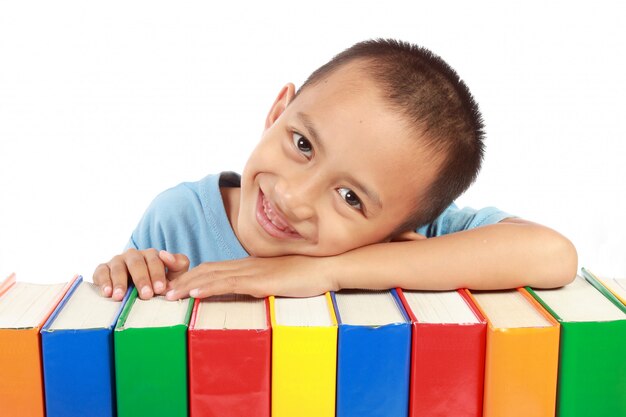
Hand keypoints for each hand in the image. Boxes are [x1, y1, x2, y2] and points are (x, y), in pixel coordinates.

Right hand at [93, 248, 189, 300]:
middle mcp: (133, 255)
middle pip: (137, 263)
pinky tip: (106, 292)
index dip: (157, 274)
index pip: (155, 261)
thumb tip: (166, 255)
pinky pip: (101, 272)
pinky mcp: (103, 269)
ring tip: (120, 296)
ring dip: (119, 282)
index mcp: (151, 255)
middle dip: (141, 279)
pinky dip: (103, 281)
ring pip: (118, 267)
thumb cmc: (156, 283)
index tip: (160, 289)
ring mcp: (117, 261)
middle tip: (145, 295)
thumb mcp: (172, 275)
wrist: (133, 291)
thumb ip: (177, 265)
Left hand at [165, 255, 337, 299]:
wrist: (325, 267)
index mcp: (248, 265)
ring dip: (187, 284)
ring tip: (167, 294)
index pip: (213, 268)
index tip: (173, 285)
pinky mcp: (259, 281)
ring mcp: (251, 271)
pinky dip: (208, 287)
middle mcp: (245, 265)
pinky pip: (229, 284)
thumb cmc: (306, 275)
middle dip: (181, 280)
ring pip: (212, 276)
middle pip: (206, 270)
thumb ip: (262, 284)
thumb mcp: (278, 280)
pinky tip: (194, 293)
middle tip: (159, 291)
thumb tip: (251, 292)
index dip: (191, 275)